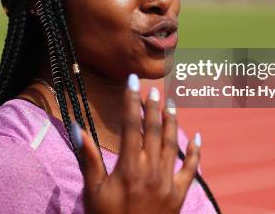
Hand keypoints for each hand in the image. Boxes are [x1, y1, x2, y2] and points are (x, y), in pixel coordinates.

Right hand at [71, 73, 201, 213]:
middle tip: (155, 88)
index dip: (132, 100)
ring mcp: (168, 182)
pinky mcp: (179, 194)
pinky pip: (191, 169)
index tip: (133, 81)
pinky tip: (198, 137)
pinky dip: (195, 152)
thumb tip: (77, 127)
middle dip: (154, 107)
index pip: (132, 125)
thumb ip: (88, 157)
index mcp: (129, 167)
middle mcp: (150, 170)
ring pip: (173, 144)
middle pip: (154, 130)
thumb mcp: (93, 190)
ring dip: (173, 121)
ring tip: (172, 103)